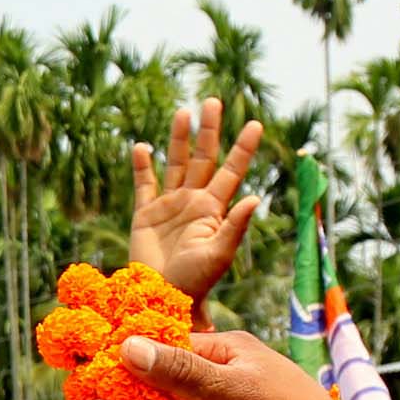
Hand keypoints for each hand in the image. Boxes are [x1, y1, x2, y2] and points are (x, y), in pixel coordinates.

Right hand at [128, 102, 265, 306]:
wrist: (163, 298)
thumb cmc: (196, 282)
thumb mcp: (220, 254)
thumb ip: (235, 226)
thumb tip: (254, 198)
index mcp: (214, 209)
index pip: (231, 171)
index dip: (243, 148)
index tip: (256, 125)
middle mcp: (194, 201)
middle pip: (204, 158)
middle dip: (209, 131)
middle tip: (213, 101)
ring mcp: (169, 206)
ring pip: (176, 163)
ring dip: (179, 139)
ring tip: (184, 112)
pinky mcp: (145, 215)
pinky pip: (144, 185)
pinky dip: (142, 166)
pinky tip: (142, 148)